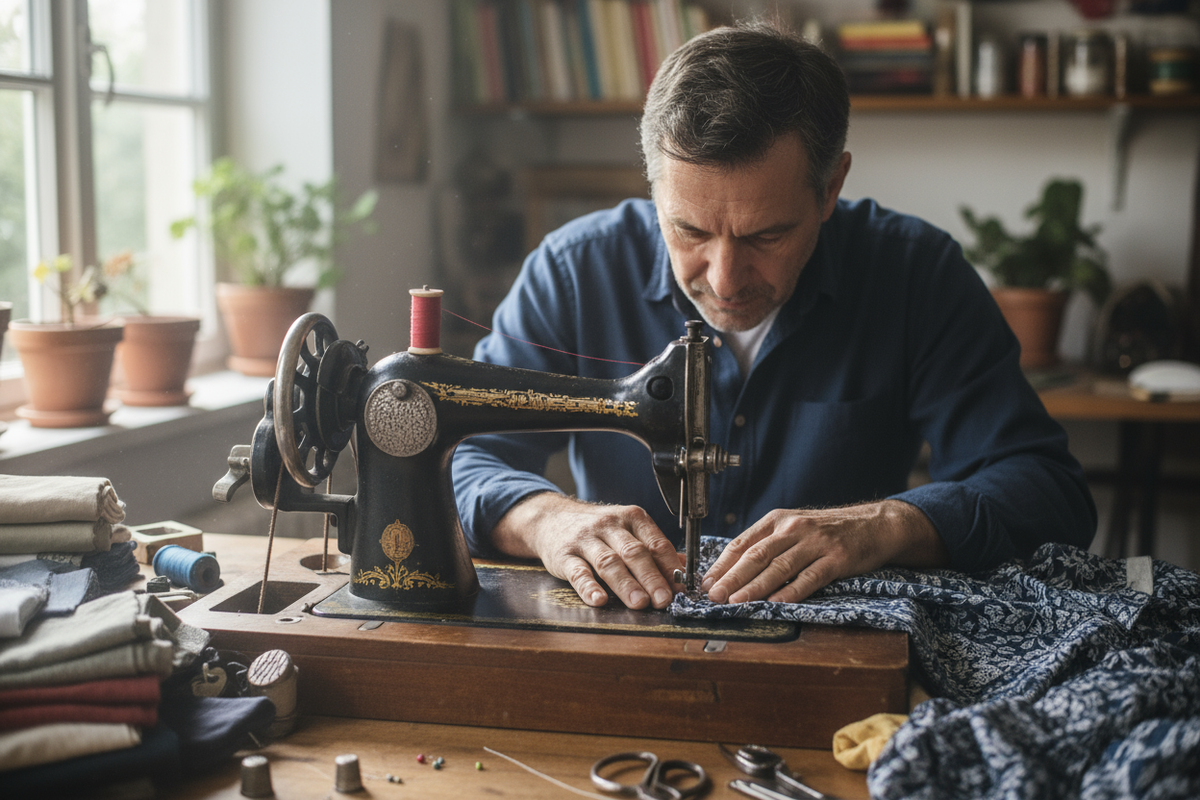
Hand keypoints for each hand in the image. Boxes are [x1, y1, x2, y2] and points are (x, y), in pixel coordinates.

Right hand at [491, 492, 684, 609]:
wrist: (551, 518)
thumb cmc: (597, 529)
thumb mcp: (627, 529)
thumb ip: (653, 548)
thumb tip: (682, 570)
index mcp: (631, 518)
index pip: (655, 542)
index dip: (669, 566)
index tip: (680, 588)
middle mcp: (609, 525)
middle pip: (634, 553)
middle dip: (651, 578)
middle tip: (663, 600)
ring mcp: (585, 539)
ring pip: (609, 562)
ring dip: (626, 584)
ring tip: (639, 603)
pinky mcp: (564, 555)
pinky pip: (577, 571)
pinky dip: (588, 586)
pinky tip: (598, 599)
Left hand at [701, 500, 946, 603]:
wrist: (874, 524)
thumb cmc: (828, 531)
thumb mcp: (794, 528)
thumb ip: (767, 544)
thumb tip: (732, 571)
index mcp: (777, 520)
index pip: (742, 544)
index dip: (721, 565)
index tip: (705, 583)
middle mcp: (793, 528)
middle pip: (756, 556)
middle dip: (731, 578)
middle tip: (714, 596)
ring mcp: (815, 543)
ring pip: (778, 567)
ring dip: (754, 587)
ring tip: (736, 602)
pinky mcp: (836, 559)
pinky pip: (809, 578)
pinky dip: (791, 592)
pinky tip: (776, 603)